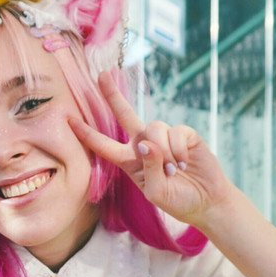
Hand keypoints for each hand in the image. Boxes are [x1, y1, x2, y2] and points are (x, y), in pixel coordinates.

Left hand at [69, 71, 234, 227]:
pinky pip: (176, 132)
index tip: (69, 120)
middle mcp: (144, 145)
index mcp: (130, 161)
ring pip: (154, 127)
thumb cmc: (177, 200)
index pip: (104, 145)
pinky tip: (184, 163)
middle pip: (124, 114)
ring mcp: (164, 138)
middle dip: (113, 95)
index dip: (87, 134)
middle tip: (101, 75)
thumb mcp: (156, 192)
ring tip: (173, 171)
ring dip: (163, 151)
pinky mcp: (185, 135)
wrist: (206, 201)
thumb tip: (146, 142)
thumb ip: (149, 169)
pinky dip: (179, 149)